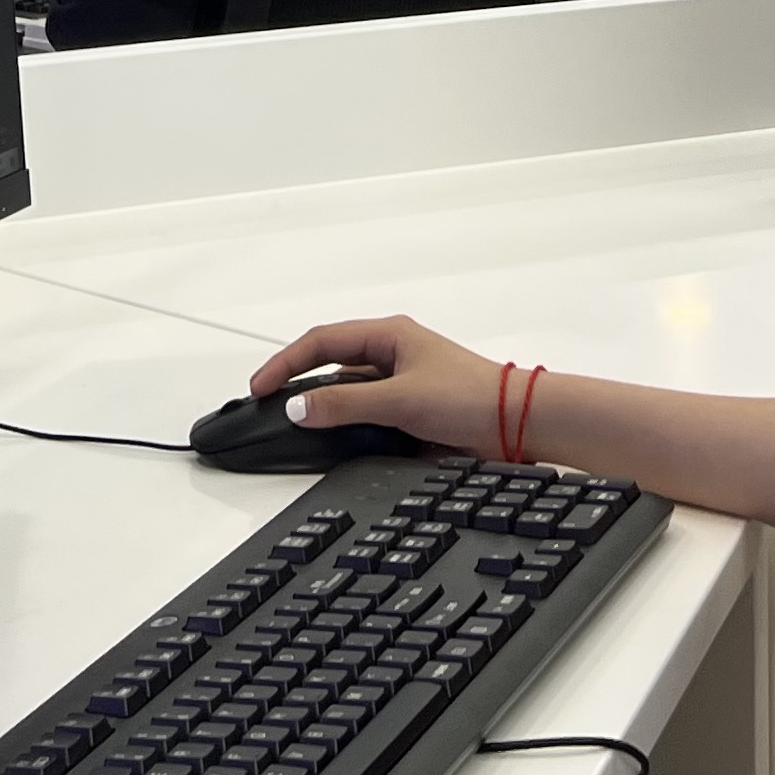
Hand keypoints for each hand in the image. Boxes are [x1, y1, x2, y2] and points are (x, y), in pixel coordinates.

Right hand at [245, 316, 508, 453]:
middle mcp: (390, 354)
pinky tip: (329, 438)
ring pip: (344, 390)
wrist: (515, 425)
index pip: (321, 341)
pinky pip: (362, 412)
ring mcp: (398, 383)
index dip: (286, 362)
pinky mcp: (407, 411)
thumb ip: (345, 403)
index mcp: (388, 335)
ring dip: (319, 403)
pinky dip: (341, 422)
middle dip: (296, 380)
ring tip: (290, 423)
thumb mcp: (399, 399)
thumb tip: (298, 407)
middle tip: (265, 403)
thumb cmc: (470, 396)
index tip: (260, 386)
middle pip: (329, 363)